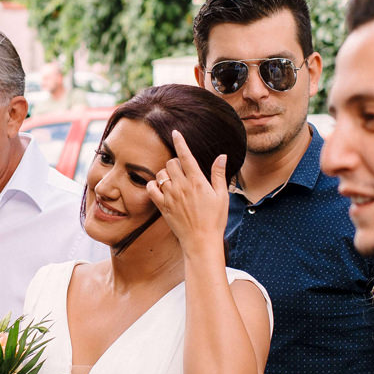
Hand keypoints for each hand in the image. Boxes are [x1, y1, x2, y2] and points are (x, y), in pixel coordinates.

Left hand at [146, 130, 228, 253]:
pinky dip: (153, 185)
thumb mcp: (222, 196)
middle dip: (176, 162)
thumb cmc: (215, 219)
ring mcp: (170, 196)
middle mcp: (182, 186)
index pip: (186, 155)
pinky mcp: (162, 206)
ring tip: (173, 181)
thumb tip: (221, 156)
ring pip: (161, 174)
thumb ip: (218, 174)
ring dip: (165, 173)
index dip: (180, 141)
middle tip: (182, 171)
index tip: (175, 132)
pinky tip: (160, 188)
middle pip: (171, 162)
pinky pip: (151, 189)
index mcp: (197, 181)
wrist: (201, 241)